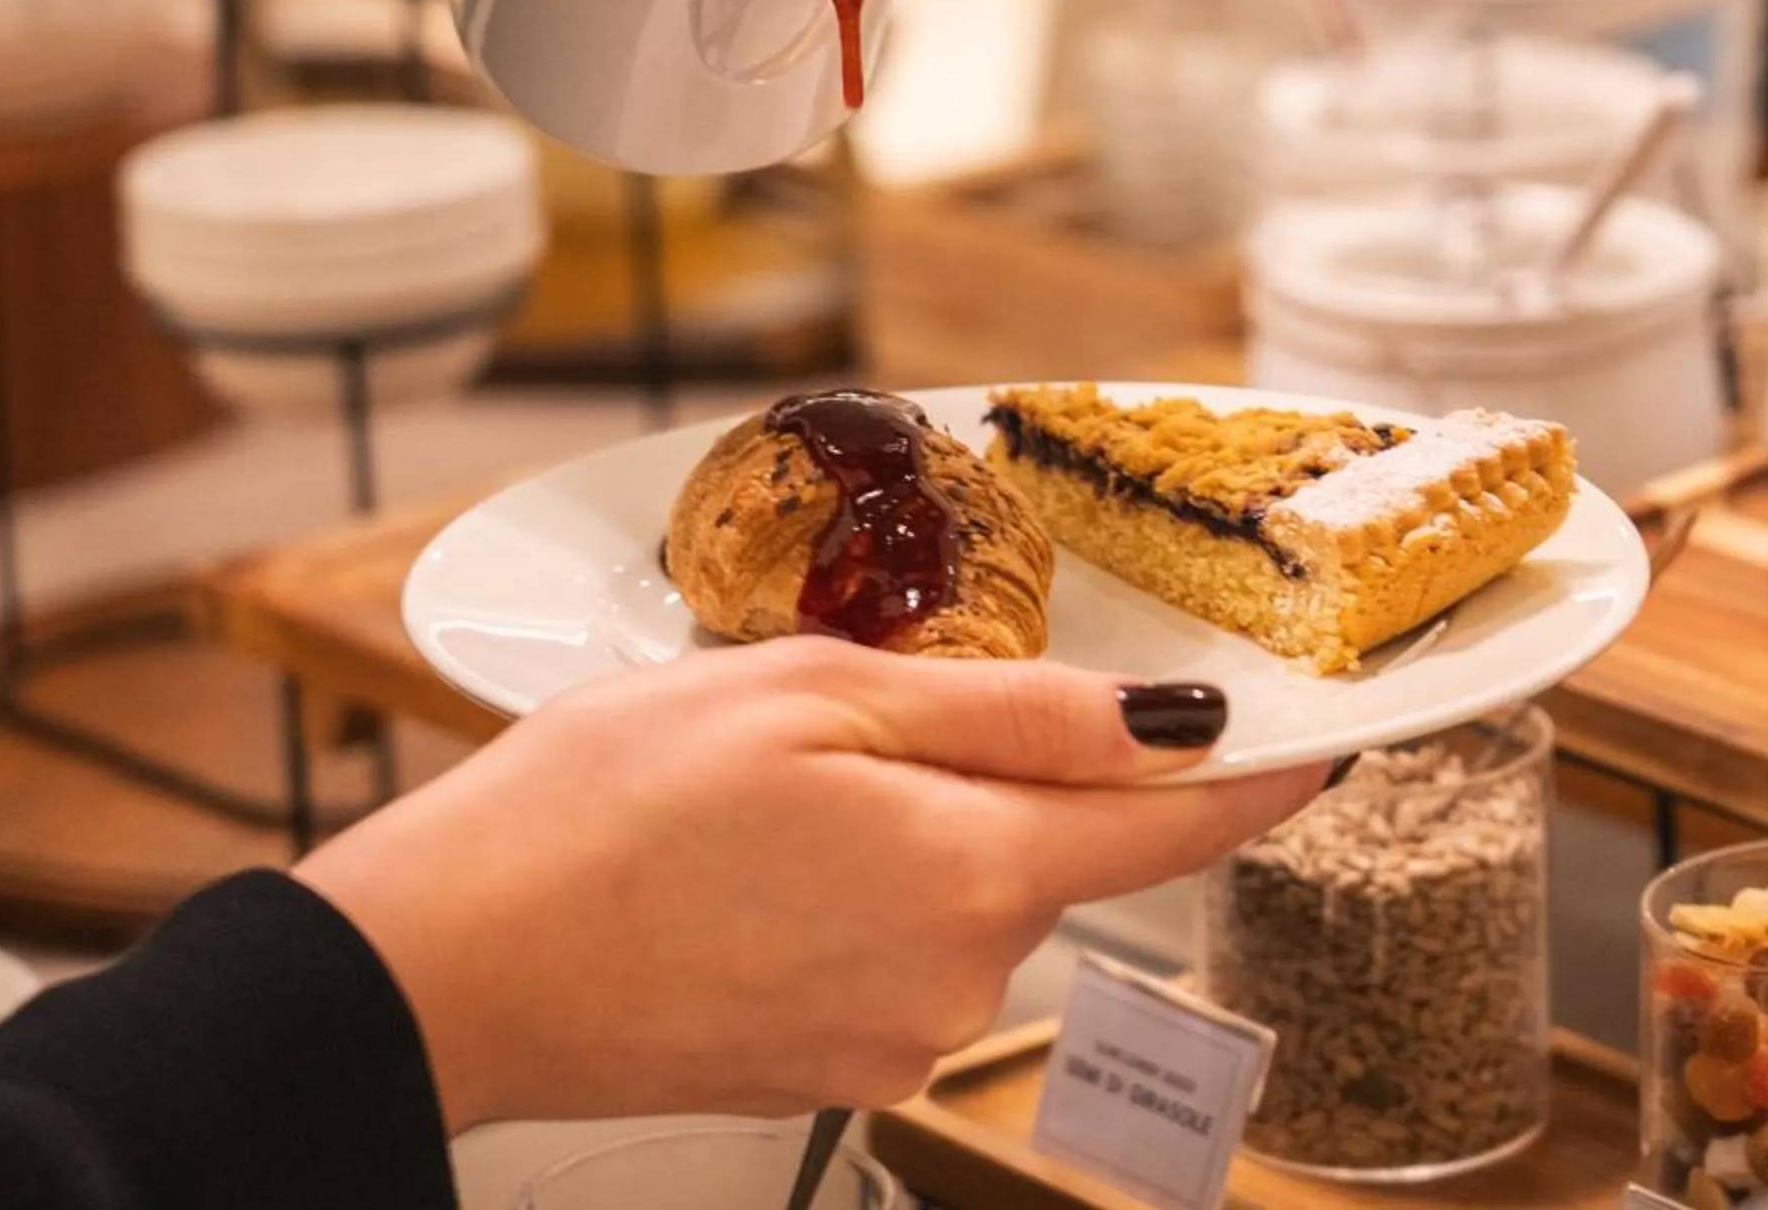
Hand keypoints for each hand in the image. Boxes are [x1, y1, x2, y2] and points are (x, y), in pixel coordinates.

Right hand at [296, 641, 1320, 1129]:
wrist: (444, 966)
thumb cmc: (594, 815)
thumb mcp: (812, 696)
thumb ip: (1006, 715)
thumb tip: (1162, 725)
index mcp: (970, 870)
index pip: (1174, 824)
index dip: (1259, 776)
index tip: (1323, 742)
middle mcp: (957, 980)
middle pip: (1050, 852)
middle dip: (992, 775)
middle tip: (855, 721)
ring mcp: (894, 1040)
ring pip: (963, 899)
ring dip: (906, 835)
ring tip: (759, 802)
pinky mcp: (833, 1070)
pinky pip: (893, 958)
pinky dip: (851, 898)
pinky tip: (744, 871)